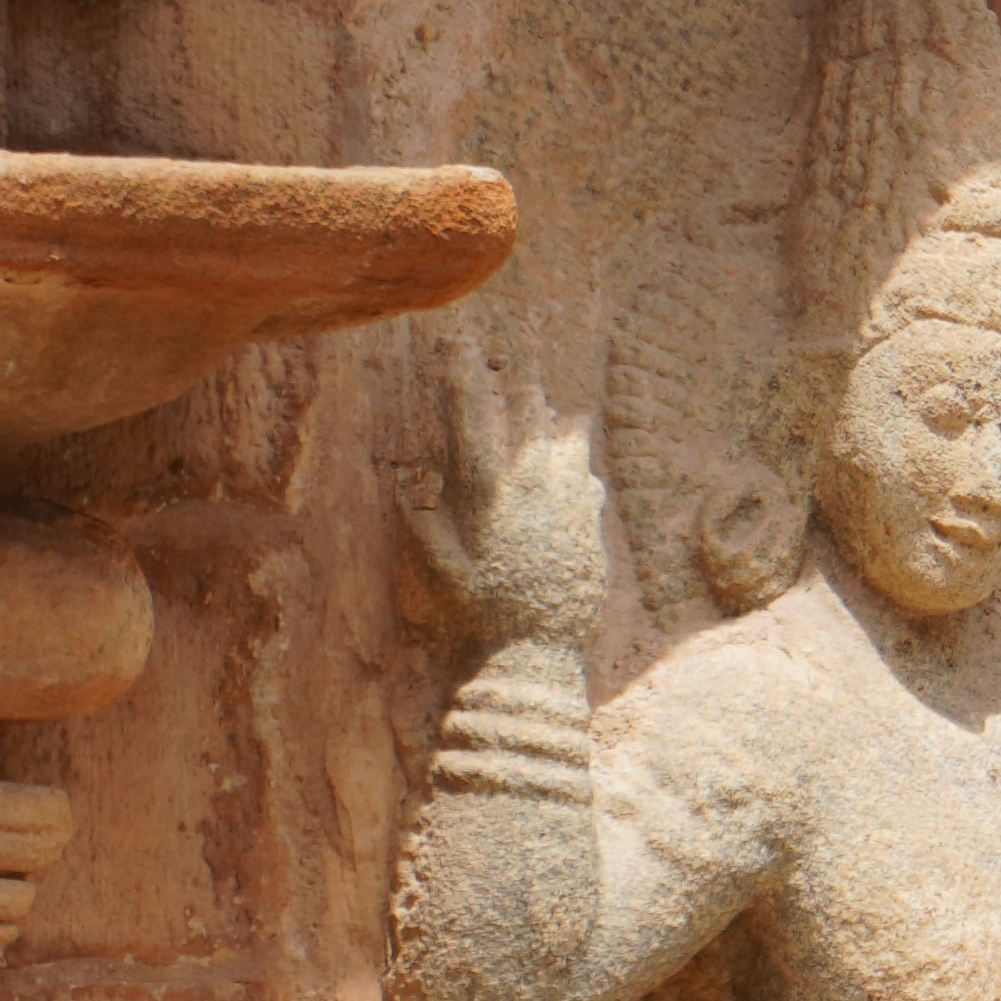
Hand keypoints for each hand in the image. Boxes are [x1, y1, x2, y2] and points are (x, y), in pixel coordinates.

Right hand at [409, 317, 611, 657]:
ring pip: (566, 445)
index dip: (460, 381)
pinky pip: (588, 485)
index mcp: (490, 499)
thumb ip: (424, 526)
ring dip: (555, 420)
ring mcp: (568, 509)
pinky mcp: (591, 529)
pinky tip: (574, 465)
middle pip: (528, 422)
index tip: (454, 345)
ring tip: (549, 399)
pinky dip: (578, 469)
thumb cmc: (483, 619)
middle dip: (518, 384)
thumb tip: (409, 482)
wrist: (540, 654)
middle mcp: (532, 495)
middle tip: (514, 355)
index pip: (471, 426)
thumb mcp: (442, 575)